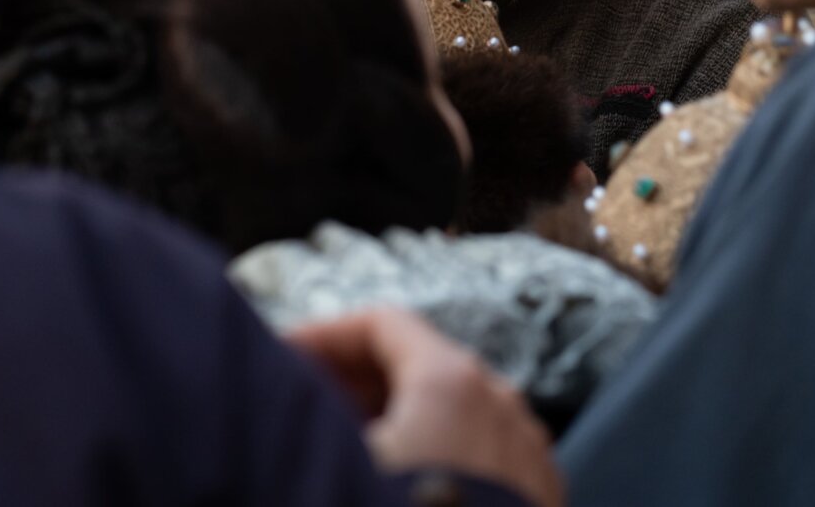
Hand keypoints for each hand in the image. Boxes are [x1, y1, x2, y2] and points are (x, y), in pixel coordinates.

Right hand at [286, 308, 560, 506]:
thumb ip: (302, 423)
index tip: (283, 361)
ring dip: (397, 424)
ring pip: (453, 416)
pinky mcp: (540, 503)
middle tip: (307, 410)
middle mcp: (502, 406)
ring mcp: (528, 456)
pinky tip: (401, 493)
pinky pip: (481, 459)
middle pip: (420, 366)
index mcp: (452, 381)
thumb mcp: (336, 463)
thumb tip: (273, 418)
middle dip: (356, 383)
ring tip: (348, 456)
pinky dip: (438, 459)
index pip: (381, 325)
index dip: (322, 337)